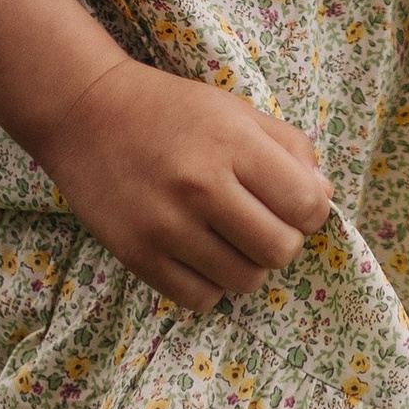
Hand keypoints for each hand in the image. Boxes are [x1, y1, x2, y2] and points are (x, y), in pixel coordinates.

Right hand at [34, 56, 332, 313]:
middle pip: (280, 250)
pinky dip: (210, 285)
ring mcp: (166, 226)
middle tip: (261, 223)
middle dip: (283, 241)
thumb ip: (289, 147)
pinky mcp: (137, 256)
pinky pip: (200, 298)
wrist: (85, 114)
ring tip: (229, 239)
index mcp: (233, 144)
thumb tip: (323, 196)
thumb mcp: (236, 110)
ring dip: (247, 265)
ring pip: (244, 281)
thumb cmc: (170, 110)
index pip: (307, 203)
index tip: (295, 204)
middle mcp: (201, 187)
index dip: (312, 210)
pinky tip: (200, 256)